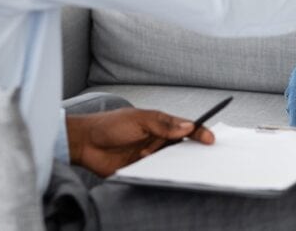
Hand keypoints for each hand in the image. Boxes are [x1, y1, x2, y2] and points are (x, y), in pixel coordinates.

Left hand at [66, 107, 214, 176]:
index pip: (185, 127)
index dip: (199, 132)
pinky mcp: (141, 170)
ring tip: (182, 168)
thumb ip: (163, 125)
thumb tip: (188, 127)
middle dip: (192, 151)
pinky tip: (164, 175)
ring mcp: (150, 155)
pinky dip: (161, 174)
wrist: (85, 143)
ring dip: (175, 164)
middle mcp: (157, 139)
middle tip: (203, 158)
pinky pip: (156, 173)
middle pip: (181, 146)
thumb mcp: (138, 120)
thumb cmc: (110, 125)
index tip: (210, 139)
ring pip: (170, 161)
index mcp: (160, 124)